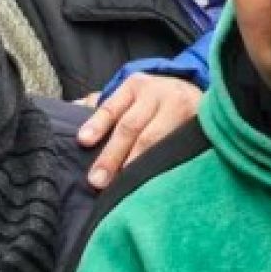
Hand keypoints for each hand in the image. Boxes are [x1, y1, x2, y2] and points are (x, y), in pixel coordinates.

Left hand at [77, 75, 203, 189]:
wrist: (199, 93)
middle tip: (98, 180)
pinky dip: (162, 166)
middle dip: (112, 155)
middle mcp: (158, 94)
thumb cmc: (155, 99)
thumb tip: (71, 108)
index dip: (97, 124)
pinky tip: (152, 182)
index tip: (83, 141)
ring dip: (136, 164)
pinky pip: (176, 150)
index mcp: (136, 86)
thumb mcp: (131, 94)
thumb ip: (103, 105)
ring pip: (153, 140)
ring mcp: (180, 110)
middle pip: (130, 127)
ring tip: (122, 186)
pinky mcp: (196, 127)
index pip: (112, 107)